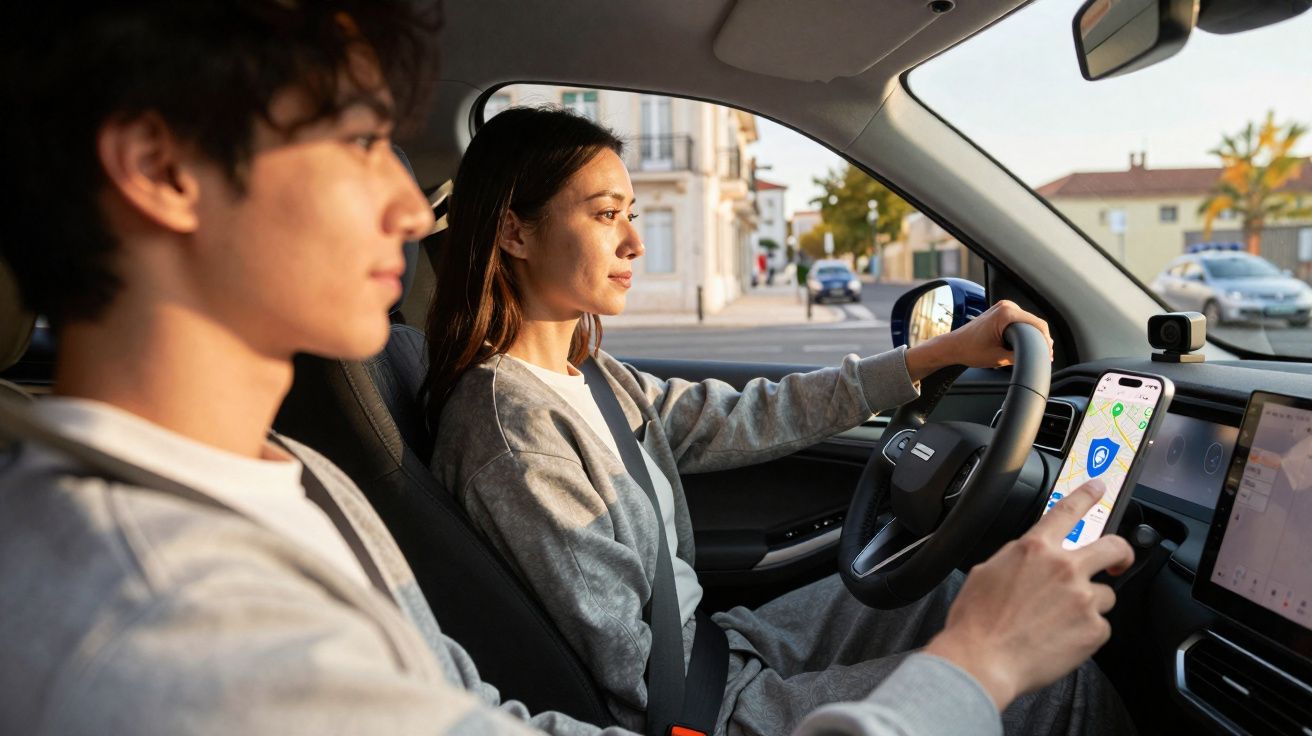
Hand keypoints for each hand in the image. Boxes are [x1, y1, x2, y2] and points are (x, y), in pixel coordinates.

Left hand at [904, 300, 1052, 381]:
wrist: (953, 346)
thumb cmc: (970, 350)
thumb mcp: (999, 358)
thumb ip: (1020, 356)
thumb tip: (1037, 357)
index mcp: (1006, 313)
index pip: (1038, 324)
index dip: (1046, 341)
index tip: (1048, 355)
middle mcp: (1006, 306)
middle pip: (1035, 322)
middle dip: (1041, 339)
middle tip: (1045, 356)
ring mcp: (1003, 306)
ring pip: (1028, 321)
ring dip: (1033, 335)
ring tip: (1037, 351)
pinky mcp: (1001, 311)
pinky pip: (1020, 320)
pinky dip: (1025, 331)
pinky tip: (1027, 343)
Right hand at [922, 480, 1134, 710]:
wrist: (982, 661)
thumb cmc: (977, 622)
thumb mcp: (986, 573)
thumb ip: (1016, 560)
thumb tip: (1029, 561)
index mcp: (1034, 549)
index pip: (1068, 510)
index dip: (1087, 494)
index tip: (1098, 486)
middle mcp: (1064, 567)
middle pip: (1112, 546)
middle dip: (1119, 553)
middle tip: (1115, 562)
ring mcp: (1083, 598)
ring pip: (1104, 594)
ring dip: (1088, 605)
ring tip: (1060, 623)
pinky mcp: (1094, 629)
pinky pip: (1099, 626)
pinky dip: (1084, 634)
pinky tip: (1060, 640)